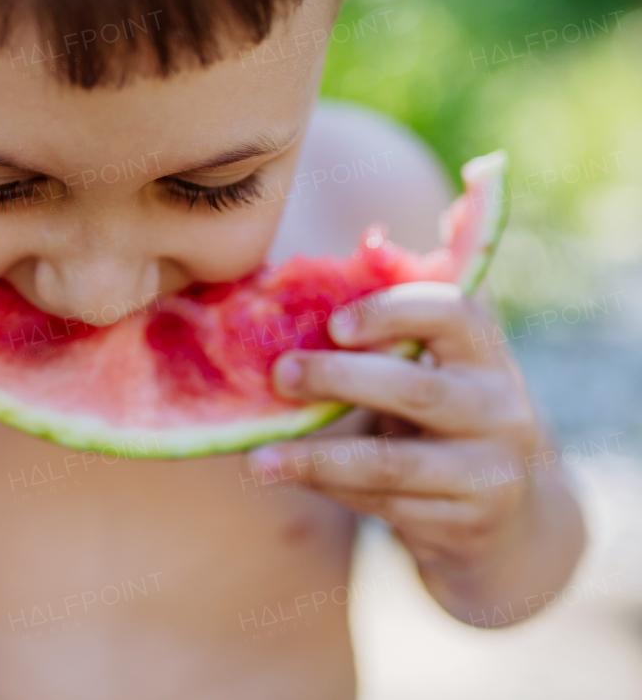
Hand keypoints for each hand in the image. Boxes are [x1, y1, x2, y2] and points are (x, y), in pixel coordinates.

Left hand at [248, 281, 543, 578]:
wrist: (508, 519)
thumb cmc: (445, 419)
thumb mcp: (438, 368)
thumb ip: (406, 318)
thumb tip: (367, 242)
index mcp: (486, 354)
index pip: (455, 313)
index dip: (392, 311)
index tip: (332, 323)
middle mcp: (499, 409)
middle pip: (414, 389)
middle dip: (337, 379)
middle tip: (278, 374)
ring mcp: (488, 471)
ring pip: (390, 463)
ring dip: (315, 458)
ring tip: (257, 458)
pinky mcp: (466, 523)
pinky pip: (382, 504)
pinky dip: (329, 488)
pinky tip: (287, 476)